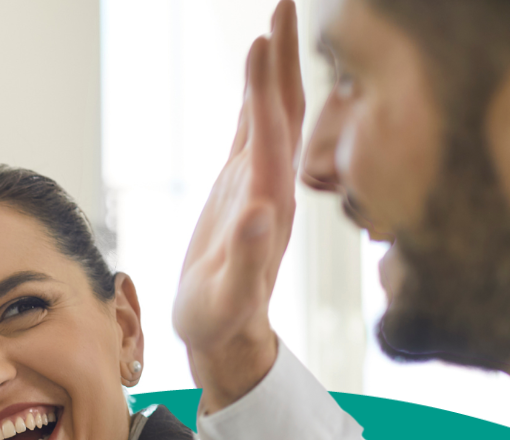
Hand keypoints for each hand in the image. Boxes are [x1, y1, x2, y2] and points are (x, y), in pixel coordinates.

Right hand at [171, 0, 305, 411]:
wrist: (229, 335)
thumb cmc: (224, 321)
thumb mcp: (231, 297)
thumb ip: (248, 259)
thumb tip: (260, 214)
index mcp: (268, 201)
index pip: (270, 132)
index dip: (264, 87)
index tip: (261, 40)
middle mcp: (271, 183)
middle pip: (282, 106)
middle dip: (284, 55)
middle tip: (285, 1)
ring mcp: (259, 181)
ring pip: (272, 110)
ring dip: (275, 64)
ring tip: (275, 19)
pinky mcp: (243, 186)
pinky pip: (254, 127)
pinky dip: (256, 92)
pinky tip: (257, 71)